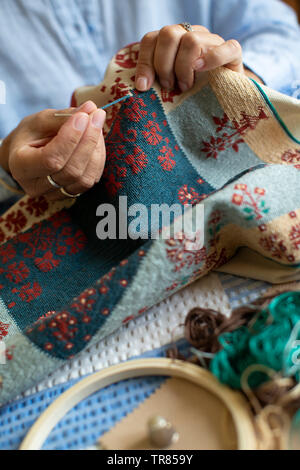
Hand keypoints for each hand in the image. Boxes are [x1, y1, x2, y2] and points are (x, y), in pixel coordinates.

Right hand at [0, 101, 105, 200]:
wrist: (26, 155)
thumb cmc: (30, 136)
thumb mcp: (39, 121)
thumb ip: (63, 116)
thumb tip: (90, 108)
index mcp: (21, 166)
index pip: (51, 159)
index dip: (71, 138)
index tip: (83, 116)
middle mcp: (36, 186)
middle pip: (72, 170)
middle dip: (88, 141)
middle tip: (96, 115)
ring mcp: (55, 194)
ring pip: (85, 179)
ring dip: (96, 150)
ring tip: (96, 125)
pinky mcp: (71, 194)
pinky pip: (91, 180)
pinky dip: (98, 159)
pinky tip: (96, 140)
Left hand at [135, 24, 257, 92]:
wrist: (224, 99)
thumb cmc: (190, 94)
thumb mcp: (169, 86)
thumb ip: (155, 80)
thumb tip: (140, 86)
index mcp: (173, 41)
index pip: (151, 39)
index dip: (145, 62)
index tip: (143, 86)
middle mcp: (191, 34)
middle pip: (168, 34)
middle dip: (163, 65)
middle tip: (168, 86)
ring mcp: (213, 41)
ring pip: (191, 40)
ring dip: (183, 68)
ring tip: (185, 87)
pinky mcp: (233, 53)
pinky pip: (226, 47)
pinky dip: (212, 59)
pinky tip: (201, 71)